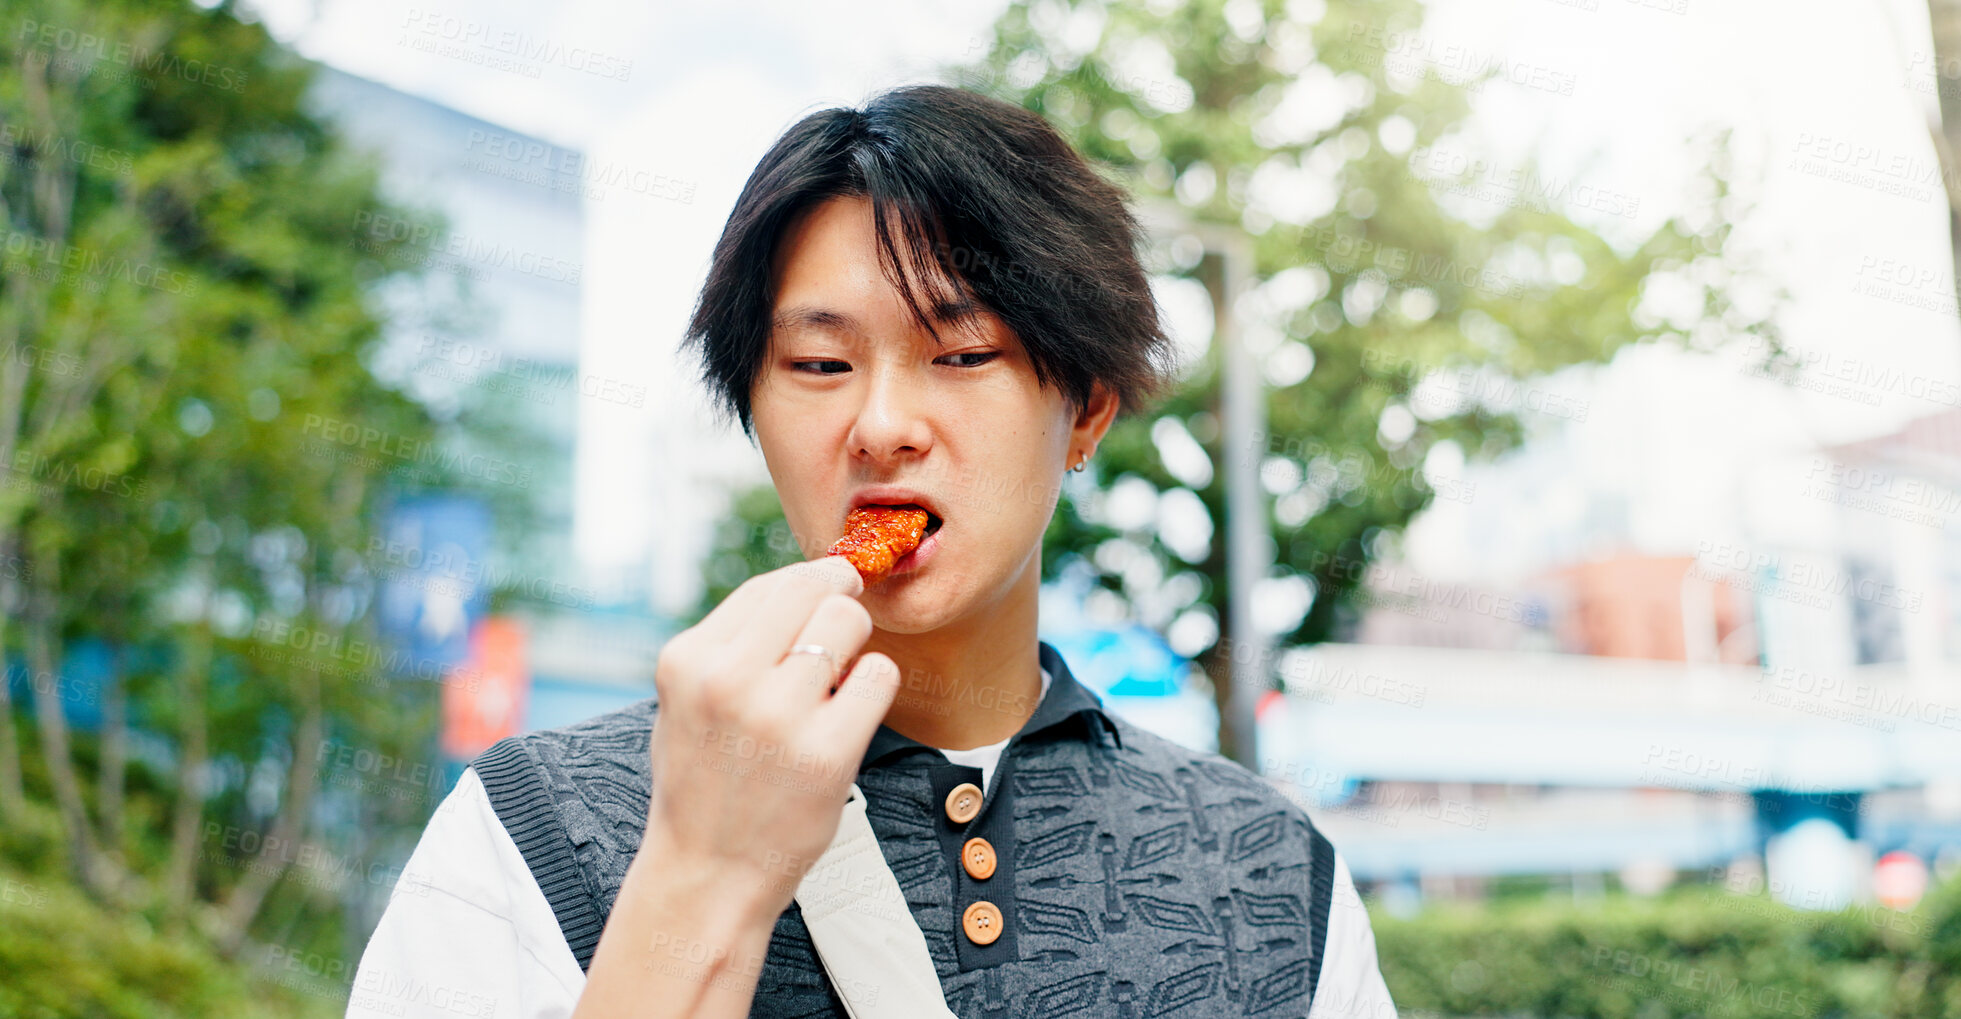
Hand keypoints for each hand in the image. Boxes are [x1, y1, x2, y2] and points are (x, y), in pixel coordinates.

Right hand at [642, 554, 900, 924]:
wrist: (707, 874)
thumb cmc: (702, 783)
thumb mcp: (684, 702)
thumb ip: (730, 645)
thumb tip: (802, 586)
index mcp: (687, 661)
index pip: (767, 585)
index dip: (808, 583)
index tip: (828, 589)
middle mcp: (727, 680)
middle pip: (813, 589)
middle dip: (838, 598)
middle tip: (845, 622)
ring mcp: (778, 717)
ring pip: (849, 622)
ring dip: (856, 643)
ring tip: (838, 679)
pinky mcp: (827, 753)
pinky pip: (879, 676)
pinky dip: (874, 684)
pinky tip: (853, 710)